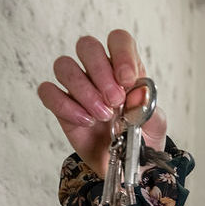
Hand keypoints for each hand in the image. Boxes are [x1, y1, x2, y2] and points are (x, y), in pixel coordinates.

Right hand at [37, 30, 167, 174]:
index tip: (127, 80)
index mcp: (124, 68)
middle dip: (100, 72)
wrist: (127, 165)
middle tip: (115, 100)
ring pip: (65, 66)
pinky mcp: (61, 106)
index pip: (118, 40)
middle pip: (87, 46)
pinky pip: (48, 92)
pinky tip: (85, 121)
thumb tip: (139, 92)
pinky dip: (64, 106)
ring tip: (103, 115)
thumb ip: (148, 107)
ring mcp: (78, 87)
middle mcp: (98, 72)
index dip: (121, 53)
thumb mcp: (155, 125)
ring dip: (84, 90)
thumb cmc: (142, 138)